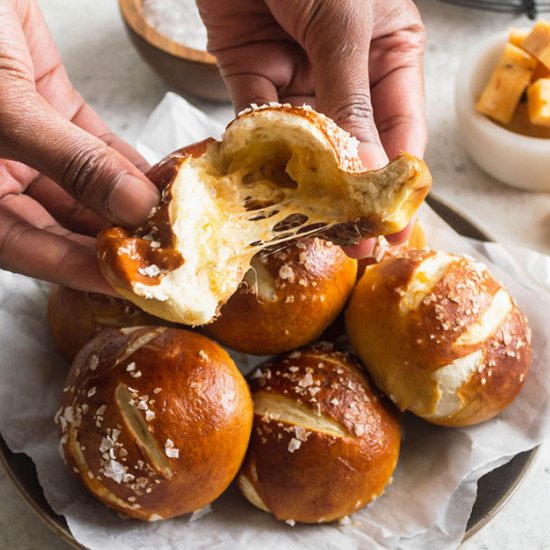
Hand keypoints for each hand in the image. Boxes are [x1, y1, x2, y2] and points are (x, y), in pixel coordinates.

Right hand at [0, 0, 158, 292]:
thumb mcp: (4, 106)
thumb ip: (72, 162)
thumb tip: (133, 208)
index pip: (26, 249)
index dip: (79, 271)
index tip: (130, 284)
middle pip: (60, 225)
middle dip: (113, 240)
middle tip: (162, 256)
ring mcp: (24, 142)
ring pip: (83, 188)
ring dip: (127, 202)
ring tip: (170, 220)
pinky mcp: (49, 108)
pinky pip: (94, 147)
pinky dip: (126, 163)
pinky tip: (158, 178)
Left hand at [198, 0, 426, 256]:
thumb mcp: (344, 22)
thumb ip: (351, 100)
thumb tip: (366, 174)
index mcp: (391, 57)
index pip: (399, 136)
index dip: (392, 188)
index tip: (388, 232)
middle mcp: (347, 73)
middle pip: (351, 149)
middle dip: (346, 197)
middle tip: (344, 244)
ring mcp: (299, 76)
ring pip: (302, 144)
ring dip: (297, 183)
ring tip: (300, 227)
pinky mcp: (251, 73)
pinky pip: (256, 122)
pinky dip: (254, 152)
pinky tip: (258, 184)